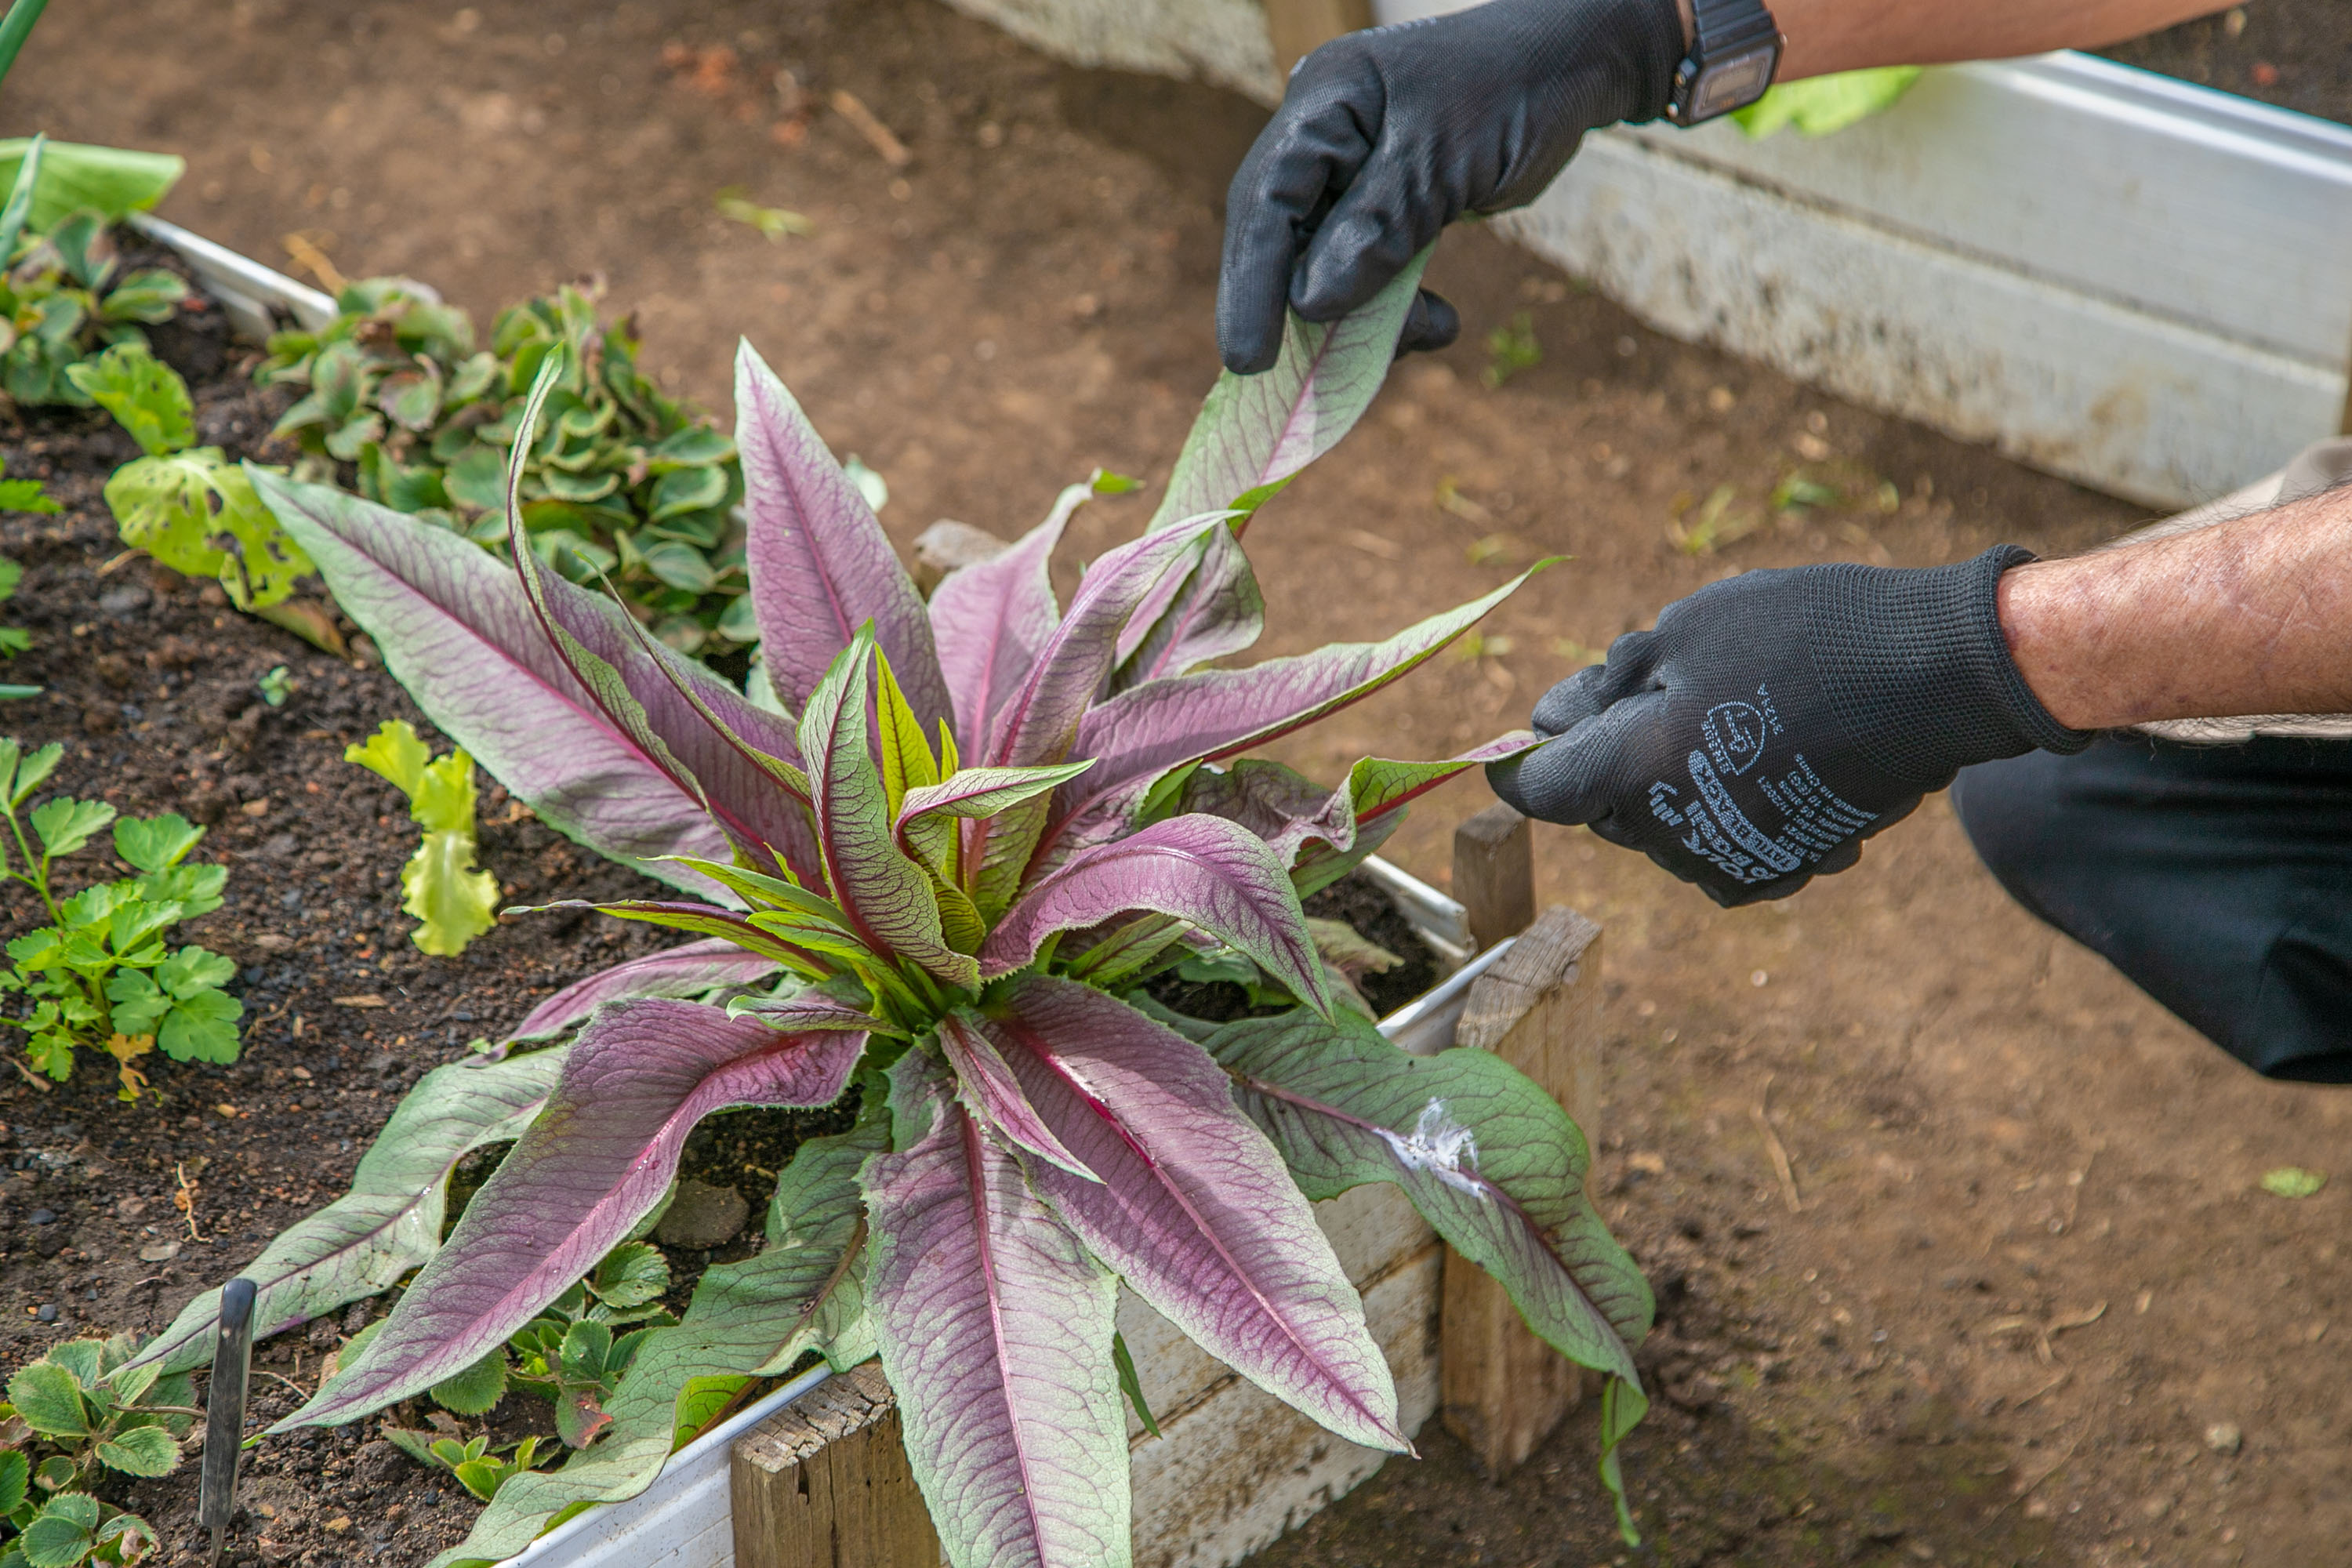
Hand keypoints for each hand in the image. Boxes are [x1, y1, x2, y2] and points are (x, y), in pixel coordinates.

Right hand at [1218, 0, 1688, 374]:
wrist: (1572, 69)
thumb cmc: (1513, 92)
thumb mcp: (1444, 160)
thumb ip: (1378, 227)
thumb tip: (1310, 303)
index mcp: (1325, 104)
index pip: (1266, 201)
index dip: (1251, 284)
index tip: (1250, 360)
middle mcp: (1326, 137)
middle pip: (1282, 237)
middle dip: (1295, 311)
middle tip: (1296, 380)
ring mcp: (1352, 172)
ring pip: (1325, 263)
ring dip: (1360, 317)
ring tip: (1419, 337)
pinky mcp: (1385, 203)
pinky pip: (1368, 268)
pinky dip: (1397, 307)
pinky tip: (1439, 324)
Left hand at [1486, 548, 2090, 905]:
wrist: (1942, 678)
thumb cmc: (1807, 636)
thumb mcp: (1687, 631)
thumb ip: (1604, 685)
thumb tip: (1543, 723)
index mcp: (1634, 774)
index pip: (1537, 789)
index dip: (1518, 761)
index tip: (1523, 733)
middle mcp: (1675, 838)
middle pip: (1598, 808)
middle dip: (1603, 754)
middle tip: (1651, 683)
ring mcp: (1732, 861)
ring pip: (1658, 825)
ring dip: (1665, 776)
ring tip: (1727, 708)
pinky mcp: (1783, 868)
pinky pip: (1715, 841)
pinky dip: (1719, 800)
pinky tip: (1764, 750)